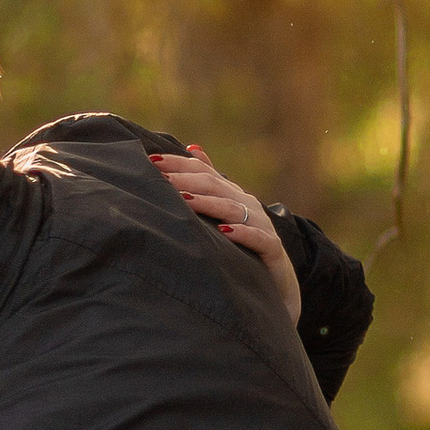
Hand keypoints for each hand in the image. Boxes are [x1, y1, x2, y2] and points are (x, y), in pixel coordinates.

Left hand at [152, 147, 302, 327]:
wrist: (279, 281)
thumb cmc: (244, 246)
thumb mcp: (227, 211)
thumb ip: (211, 182)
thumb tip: (193, 148)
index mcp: (233, 194)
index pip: (203, 172)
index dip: (179, 164)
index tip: (150, 161)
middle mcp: (247, 204)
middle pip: (214, 186)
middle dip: (186, 181)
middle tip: (161, 178)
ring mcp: (260, 225)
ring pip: (233, 209)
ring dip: (208, 204)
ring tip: (184, 201)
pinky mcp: (271, 248)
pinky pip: (257, 238)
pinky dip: (242, 233)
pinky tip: (224, 231)